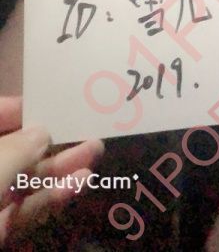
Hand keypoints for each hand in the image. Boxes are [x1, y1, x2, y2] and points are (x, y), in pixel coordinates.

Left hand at [0, 95, 103, 246]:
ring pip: (26, 180)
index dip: (24, 108)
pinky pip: (26, 209)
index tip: (57, 103)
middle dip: (53, 141)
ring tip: (94, 154)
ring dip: (61, 169)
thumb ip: (17, 149)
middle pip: (17, 149)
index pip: (0, 115)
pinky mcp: (0, 228)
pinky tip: (78, 184)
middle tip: (88, 129)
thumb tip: (43, 132)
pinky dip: (51, 198)